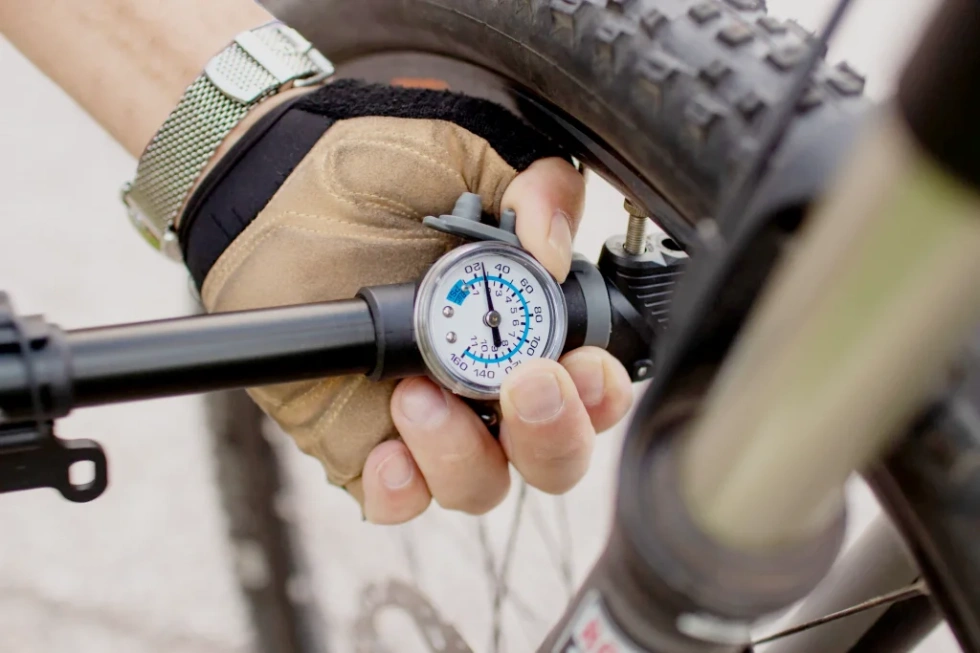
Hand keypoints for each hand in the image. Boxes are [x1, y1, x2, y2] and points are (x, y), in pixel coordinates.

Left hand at [194, 81, 633, 522]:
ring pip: (478, 485)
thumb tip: (553, 251)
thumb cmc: (380, 174)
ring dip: (464, 454)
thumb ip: (537, 185)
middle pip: (550, 458)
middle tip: (524, 386)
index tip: (581, 366)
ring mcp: (430, 420)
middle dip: (552, 436)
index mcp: (530, 329)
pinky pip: (394, 499)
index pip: (592, 390)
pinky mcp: (362, 440)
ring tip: (418, 392)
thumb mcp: (469, 153)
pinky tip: (390, 453)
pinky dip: (400, 491)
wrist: (280, 183)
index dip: (601, 394)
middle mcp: (489, 386)